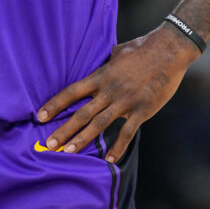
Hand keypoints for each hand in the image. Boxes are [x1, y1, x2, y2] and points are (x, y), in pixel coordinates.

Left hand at [36, 24, 199, 162]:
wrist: (169, 50)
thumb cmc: (143, 47)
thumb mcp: (117, 52)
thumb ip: (106, 63)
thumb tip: (99, 63)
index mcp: (101, 75)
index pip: (72, 92)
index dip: (55, 104)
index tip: (40, 116)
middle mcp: (109, 90)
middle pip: (82, 113)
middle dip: (64, 129)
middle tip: (48, 144)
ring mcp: (125, 101)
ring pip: (99, 124)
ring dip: (82, 139)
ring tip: (68, 152)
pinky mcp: (142, 110)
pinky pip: (127, 133)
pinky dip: (118, 147)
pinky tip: (109, 160)